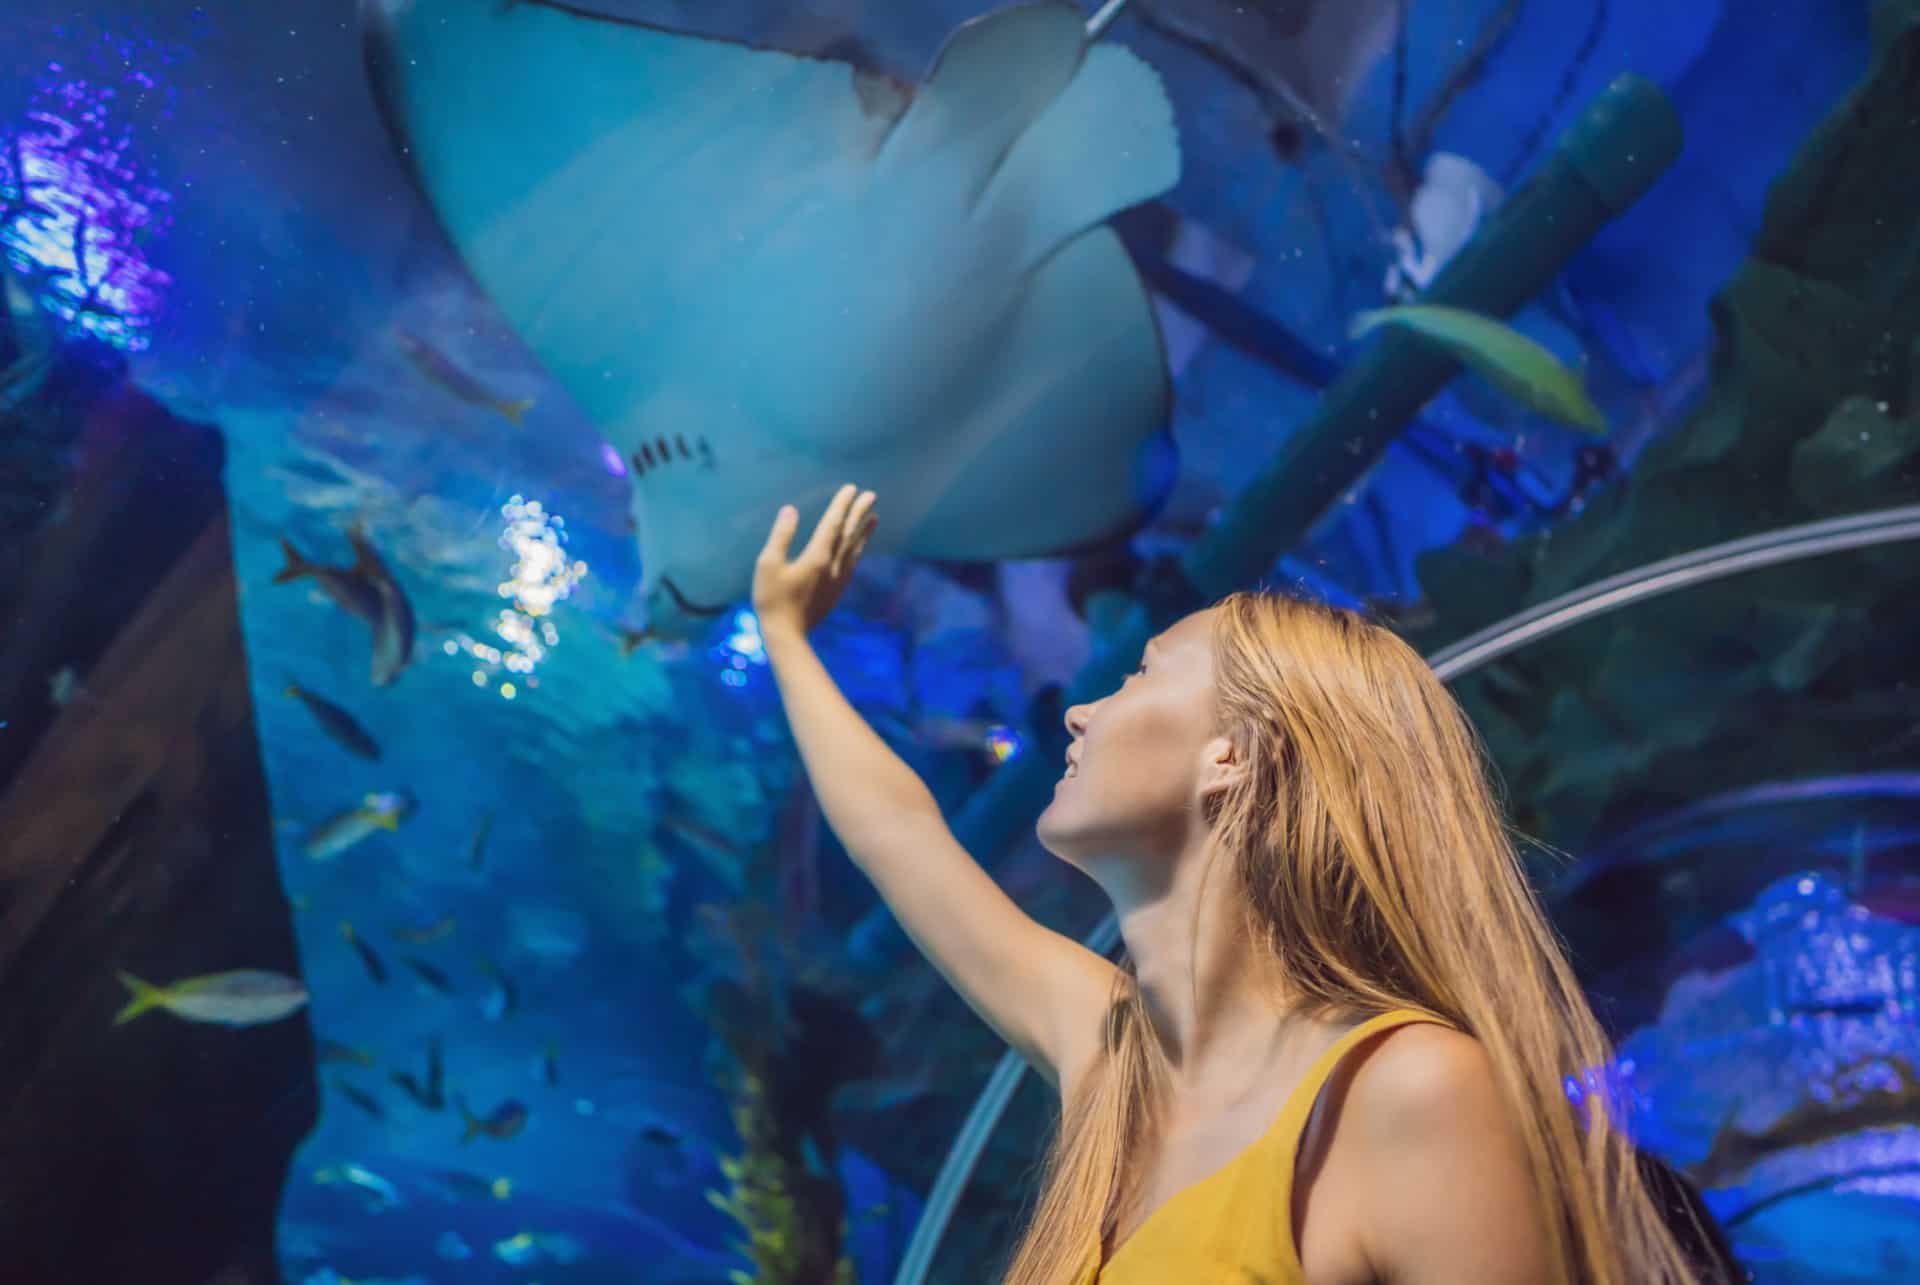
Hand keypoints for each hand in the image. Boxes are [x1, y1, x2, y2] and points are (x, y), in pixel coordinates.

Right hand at [752, 484, 876, 639]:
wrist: (787, 635)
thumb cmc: (771, 599)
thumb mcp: (767, 564)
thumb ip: (781, 536)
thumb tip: (791, 510)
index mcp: (816, 557)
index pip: (832, 524)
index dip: (841, 505)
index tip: (851, 488)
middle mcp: (832, 566)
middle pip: (849, 534)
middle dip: (859, 513)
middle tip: (871, 495)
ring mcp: (837, 580)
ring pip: (855, 549)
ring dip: (864, 532)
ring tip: (875, 517)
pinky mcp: (836, 592)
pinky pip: (852, 565)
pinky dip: (858, 551)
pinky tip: (860, 548)